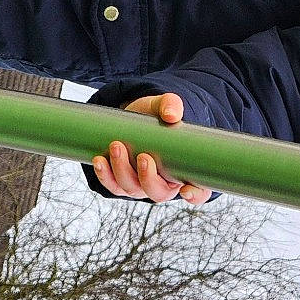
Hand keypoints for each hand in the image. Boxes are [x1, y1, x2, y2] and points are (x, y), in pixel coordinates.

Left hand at [91, 93, 211, 204]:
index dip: (195, 195)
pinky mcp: (121, 181)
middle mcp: (164, 183)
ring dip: (122, 172)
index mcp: (186, 171)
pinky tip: (100, 160)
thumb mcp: (166, 106)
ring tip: (117, 147)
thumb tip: (171, 115)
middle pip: (159, 193)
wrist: (136, 116)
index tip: (186, 190)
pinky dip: (105, 176)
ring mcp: (141, 184)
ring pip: (133, 189)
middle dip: (148, 179)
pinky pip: (113, 185)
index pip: (198, 192)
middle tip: (143, 157)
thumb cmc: (157, 115)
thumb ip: (171, 104)